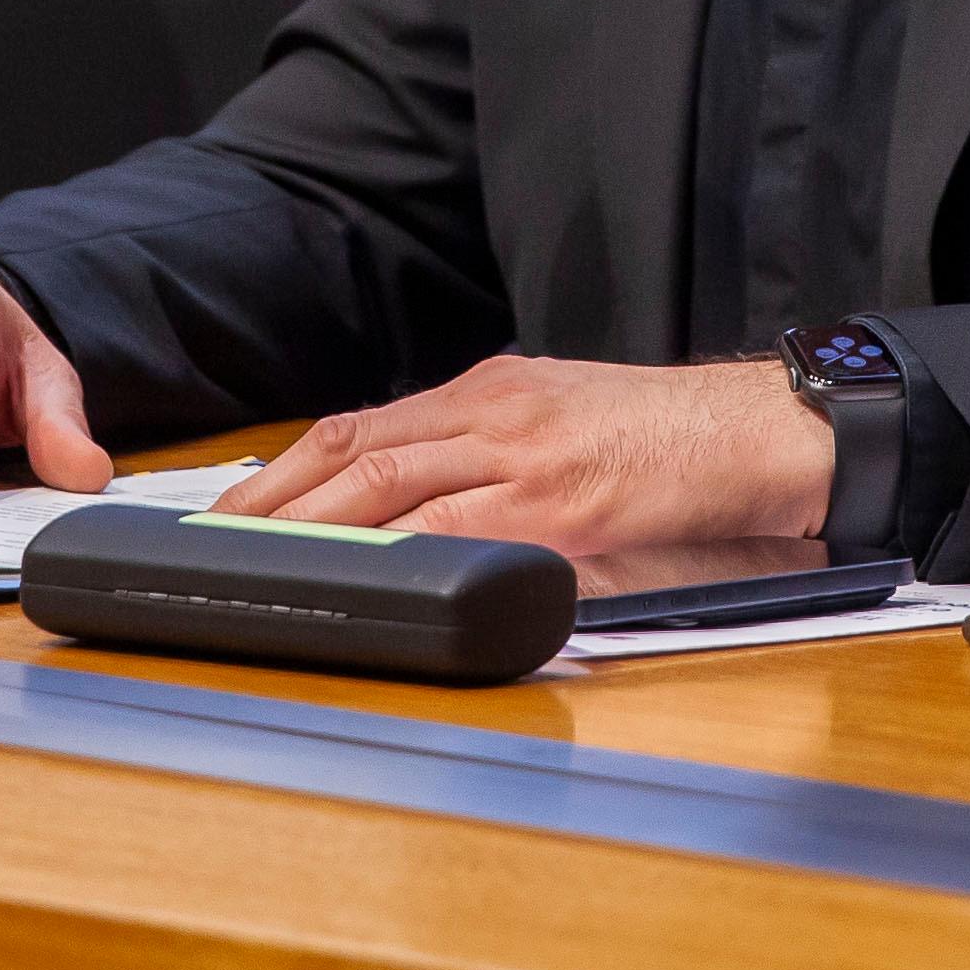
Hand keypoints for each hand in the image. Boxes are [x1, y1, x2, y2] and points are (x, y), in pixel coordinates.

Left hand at [217, 356, 829, 554]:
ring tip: (256, 564)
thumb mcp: (563, 421)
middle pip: (356, 448)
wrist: (757, 429)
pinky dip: (399, 554)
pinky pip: (461, 530)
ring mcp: (524, 458)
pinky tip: (360, 578)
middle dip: (273, 499)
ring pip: (390, 484)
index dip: (289, 468)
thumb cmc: (666, 437)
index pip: (363, 423)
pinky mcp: (561, 507)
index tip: (237, 506)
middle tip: (212, 542)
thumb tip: (422, 505)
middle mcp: (494, 413)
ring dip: (312, 528)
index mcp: (490, 391)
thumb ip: (493, 452)